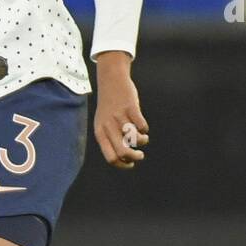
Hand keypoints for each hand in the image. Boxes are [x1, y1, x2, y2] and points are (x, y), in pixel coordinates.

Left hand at [93, 52, 148, 168]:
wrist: (111, 80)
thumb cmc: (109, 107)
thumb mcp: (104, 123)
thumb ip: (111, 139)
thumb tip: (125, 158)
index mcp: (100, 133)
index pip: (111, 158)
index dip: (123, 164)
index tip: (131, 163)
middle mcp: (108, 126)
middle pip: (123, 152)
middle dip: (135, 157)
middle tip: (140, 155)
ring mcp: (119, 117)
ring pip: (134, 139)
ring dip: (142, 141)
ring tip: (143, 137)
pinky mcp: (130, 107)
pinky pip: (142, 125)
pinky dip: (145, 129)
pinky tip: (143, 127)